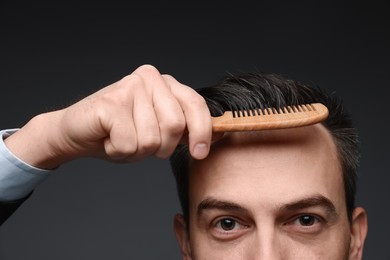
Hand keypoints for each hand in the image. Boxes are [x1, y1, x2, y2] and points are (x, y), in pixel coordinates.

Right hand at [5, 65, 212, 167]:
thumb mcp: (160, 130)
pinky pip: (130, 144)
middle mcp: (149, 78)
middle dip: (162, 148)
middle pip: (175, 125)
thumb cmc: (120, 132)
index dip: (202, 131)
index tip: (200, 153)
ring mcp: (129, 87)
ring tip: (122, 139)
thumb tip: (220, 132)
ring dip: (137, 151)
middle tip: (144, 145)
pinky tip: (109, 139)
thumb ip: (184, 128)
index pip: (195, 104)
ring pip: (152, 140)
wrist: (77, 133)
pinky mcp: (110, 103)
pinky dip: (119, 151)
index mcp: (166, 83)